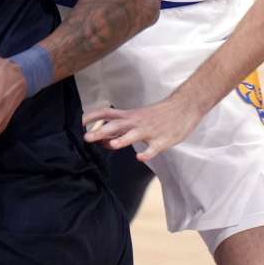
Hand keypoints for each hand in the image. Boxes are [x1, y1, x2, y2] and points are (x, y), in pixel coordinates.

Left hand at [82, 94, 205, 161]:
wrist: (184, 107)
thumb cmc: (158, 115)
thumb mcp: (137, 118)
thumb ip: (120, 128)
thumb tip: (102, 140)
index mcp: (129, 116)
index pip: (106, 113)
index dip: (92, 117)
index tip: (79, 122)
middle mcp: (136, 122)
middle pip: (116, 126)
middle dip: (101, 132)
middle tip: (87, 137)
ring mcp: (149, 131)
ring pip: (133, 135)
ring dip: (123, 140)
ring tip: (113, 145)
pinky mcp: (162, 140)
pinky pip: (153, 148)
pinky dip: (147, 153)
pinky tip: (140, 157)